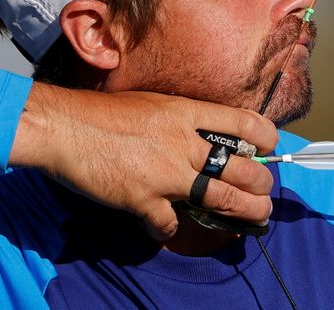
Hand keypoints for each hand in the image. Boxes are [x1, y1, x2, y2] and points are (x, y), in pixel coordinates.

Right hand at [9, 82, 277, 240]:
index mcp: (187, 113)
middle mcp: (184, 143)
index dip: (266, 138)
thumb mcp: (153, 104)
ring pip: (223, 200)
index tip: (269, 149)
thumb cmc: (103, 112)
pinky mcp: (144, 200)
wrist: (64, 126)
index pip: (245, 123)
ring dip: (244, 213)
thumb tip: (203, 136)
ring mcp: (166, 173)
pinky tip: (165, 227)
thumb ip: (182, 120)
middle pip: (243, 169)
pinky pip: (169, 224)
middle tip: (264, 193)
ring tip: (254, 219)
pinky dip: (168, 229)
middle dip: (262, 186)